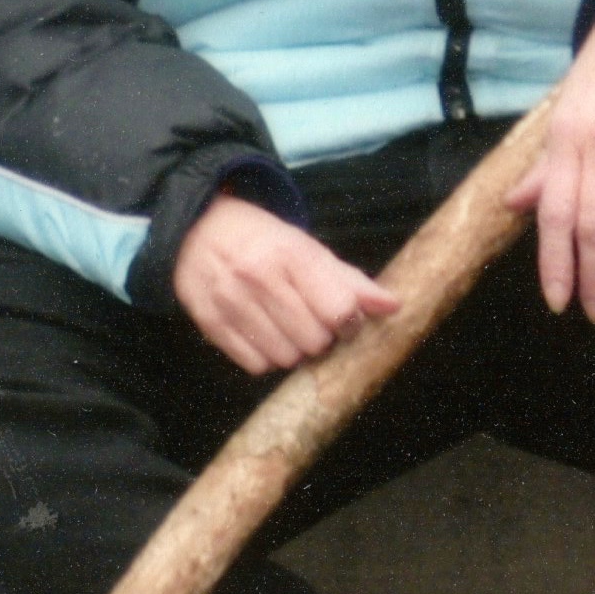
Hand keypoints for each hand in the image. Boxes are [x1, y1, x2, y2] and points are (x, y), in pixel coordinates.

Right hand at [169, 189, 392, 377]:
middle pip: (314, 342)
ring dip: (292, 350)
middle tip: (309, 321)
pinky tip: (261, 333)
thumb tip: (393, 306)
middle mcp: (260, 276)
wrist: (200, 228)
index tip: (342, 317)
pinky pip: (255, 365)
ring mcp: (231, 300)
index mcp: (292, 254)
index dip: (348, 322)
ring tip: (283, 326)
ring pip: (285, 359)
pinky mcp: (210, 322)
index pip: (339, 311)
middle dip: (319, 337)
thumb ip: (350, 280)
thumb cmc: (265, 242)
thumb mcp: (308, 249)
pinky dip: (264, 357)